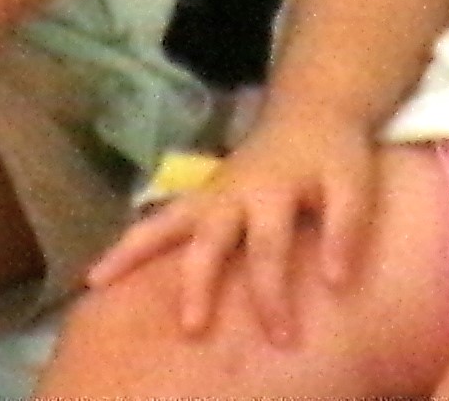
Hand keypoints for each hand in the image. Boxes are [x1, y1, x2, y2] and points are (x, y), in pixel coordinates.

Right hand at [83, 101, 381, 346]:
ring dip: (131, 250)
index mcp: (272, 189)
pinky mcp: (199, 197)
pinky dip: (130, 243)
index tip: (284, 339)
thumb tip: (336, 282)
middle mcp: (232, 192)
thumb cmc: (333, 154)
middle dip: (198, 283)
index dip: (274, 295)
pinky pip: (159, 220)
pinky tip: (100, 273)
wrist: (310, 109)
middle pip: (208, 239)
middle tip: (190, 328)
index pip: (269, 249)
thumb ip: (346, 229)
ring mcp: (210, 193)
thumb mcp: (355, 183)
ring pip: (164, 221)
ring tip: (94, 282)